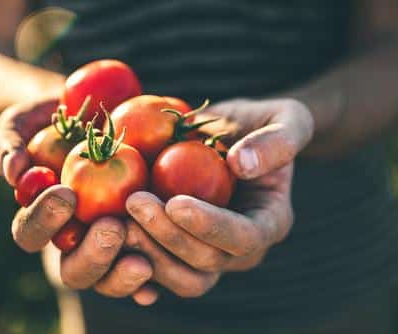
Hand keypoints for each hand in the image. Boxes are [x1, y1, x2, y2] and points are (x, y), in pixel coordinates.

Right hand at [0, 97, 156, 304]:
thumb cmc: (59, 121)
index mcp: (42, 218)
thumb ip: (8, 143)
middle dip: (91, 255)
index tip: (66, 194)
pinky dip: (148, 284)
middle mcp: (75, 239)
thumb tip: (12, 173)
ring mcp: (109, 246)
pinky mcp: (142, 245)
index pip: (31, 233)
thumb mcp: (27, 122)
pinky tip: (157, 285)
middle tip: (111, 229)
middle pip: (73, 269)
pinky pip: (146, 273)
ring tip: (142, 261)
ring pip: (107, 280)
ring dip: (121, 275)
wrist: (105, 113)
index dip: (44, 220)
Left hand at [125, 98, 313, 296]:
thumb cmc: (261, 124)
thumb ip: (277, 140)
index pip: (244, 238)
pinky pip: (159, 273)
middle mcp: (241, 248)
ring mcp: (211, 254)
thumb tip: (242, 165)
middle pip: (207, 262)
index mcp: (270, 222)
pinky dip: (134, 264)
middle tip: (133, 202)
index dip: (210, 226)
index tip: (175, 202)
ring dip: (147, 253)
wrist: (233, 136)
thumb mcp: (286, 117)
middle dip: (168, 236)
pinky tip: (111, 244)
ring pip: (182, 277)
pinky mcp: (183, 251)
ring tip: (116, 219)